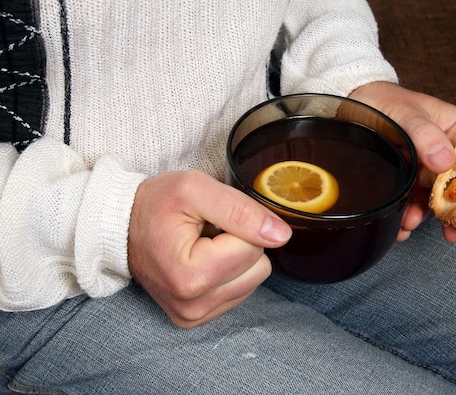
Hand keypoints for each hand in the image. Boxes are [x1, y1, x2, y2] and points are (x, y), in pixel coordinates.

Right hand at [127, 170, 291, 327]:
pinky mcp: (196, 319)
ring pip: (254, 280)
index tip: (209, 218)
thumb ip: (242, 210)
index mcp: (191, 277)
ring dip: (235, 257)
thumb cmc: (154, 204)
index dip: (238, 224)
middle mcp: (193, 306)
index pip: (253, 247)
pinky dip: (227, 272)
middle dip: (240, 242)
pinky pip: (240, 291)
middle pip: (259, 267)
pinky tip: (202, 259)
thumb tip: (282, 235)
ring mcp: (194, 316)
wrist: (120, 227)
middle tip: (207, 231)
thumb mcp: (195, 189)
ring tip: (203, 244)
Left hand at [349, 81, 455, 242]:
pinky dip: (409, 215)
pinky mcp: (407, 179)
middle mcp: (445, 151)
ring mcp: (426, 167)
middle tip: (454, 231)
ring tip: (412, 223)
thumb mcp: (407, 114)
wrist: (352, 104)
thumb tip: (445, 162)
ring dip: (428, 216)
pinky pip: (414, 201)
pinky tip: (401, 224)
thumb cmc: (384, 101)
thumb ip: (426, 135)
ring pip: (436, 198)